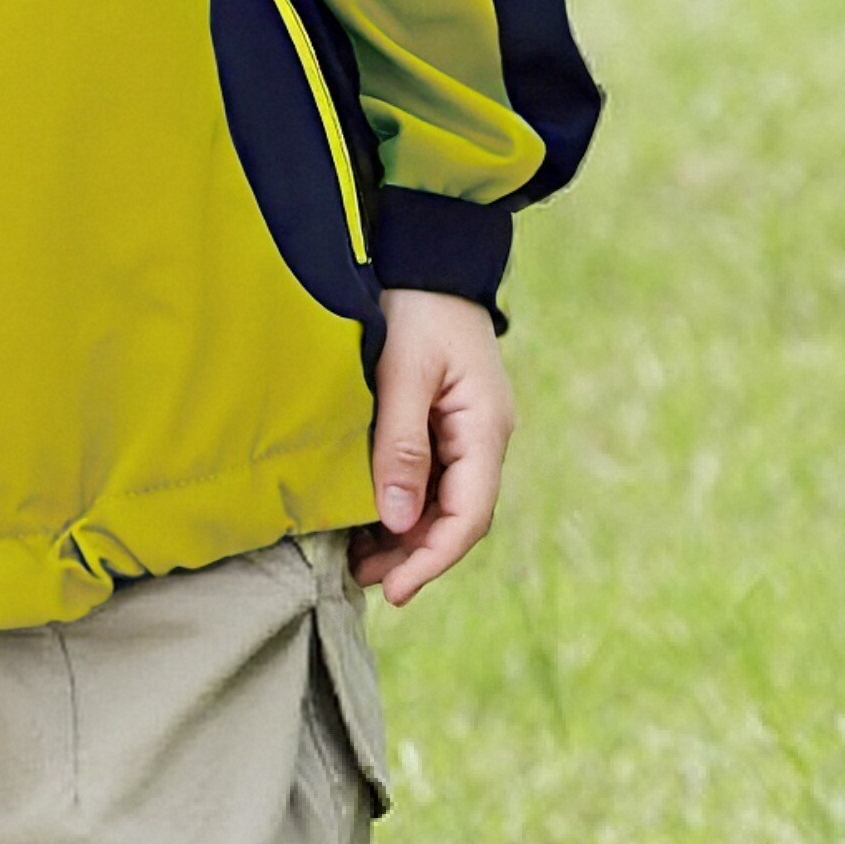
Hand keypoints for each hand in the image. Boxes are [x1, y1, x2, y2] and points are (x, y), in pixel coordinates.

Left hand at [348, 288, 513, 608]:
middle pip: (456, 516)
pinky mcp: (442, 419)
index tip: (393, 589)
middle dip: (413, 554)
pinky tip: (368, 515)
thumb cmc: (415, 304)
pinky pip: (429, 475)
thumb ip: (401, 444)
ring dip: (405, 533)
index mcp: (486, 428)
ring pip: (442, 501)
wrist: (425, 254)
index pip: (469, 515)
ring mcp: (465, 429)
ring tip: (358, 558)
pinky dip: (402, 501)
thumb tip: (400, 520)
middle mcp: (483, 436)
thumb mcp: (403, 371)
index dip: (431, 558)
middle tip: (362, 578)